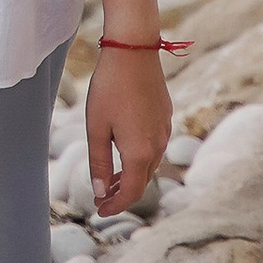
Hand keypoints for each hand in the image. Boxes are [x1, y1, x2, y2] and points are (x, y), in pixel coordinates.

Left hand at [86, 45, 169, 217]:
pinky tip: (124, 152)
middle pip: (142, 181)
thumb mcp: (96, 127)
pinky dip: (139, 158)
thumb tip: (101, 191)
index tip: (99, 211)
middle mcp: (158, 146)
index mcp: (140, 152)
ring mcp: (165, 131)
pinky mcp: (166, 117)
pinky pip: (154, 147)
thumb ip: (99, 163)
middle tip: (101, 199)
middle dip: (122, 194)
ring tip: (110, 180)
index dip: (115, 206)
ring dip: (131, 176)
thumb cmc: (109, 88)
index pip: (131, 193)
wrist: (133, 51)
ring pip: (149, 165)